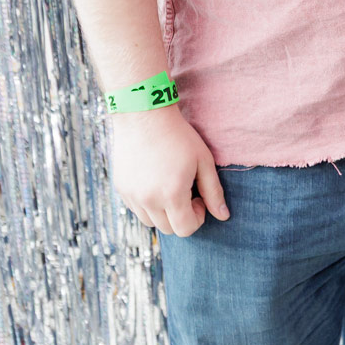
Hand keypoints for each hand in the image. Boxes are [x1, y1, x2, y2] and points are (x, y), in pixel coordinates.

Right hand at [108, 105, 229, 235]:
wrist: (144, 115)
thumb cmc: (179, 136)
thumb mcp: (203, 162)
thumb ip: (214, 192)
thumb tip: (224, 216)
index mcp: (172, 195)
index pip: (186, 229)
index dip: (197, 217)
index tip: (198, 197)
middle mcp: (148, 200)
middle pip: (168, 229)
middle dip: (181, 215)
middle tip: (186, 190)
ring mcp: (131, 195)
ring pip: (150, 222)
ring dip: (163, 212)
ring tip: (170, 186)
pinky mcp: (121, 188)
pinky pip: (136, 209)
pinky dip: (147, 203)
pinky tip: (155, 180)